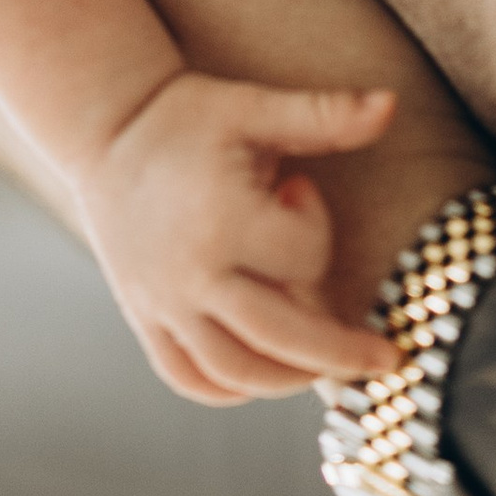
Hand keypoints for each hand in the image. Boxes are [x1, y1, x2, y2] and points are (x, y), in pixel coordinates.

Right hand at [76, 69, 397, 404]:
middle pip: (281, 339)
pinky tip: (260, 376)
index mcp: (223, 220)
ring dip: (291, 379)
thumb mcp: (254, 107)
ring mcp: (163, 303)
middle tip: (385, 359)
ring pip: (237, 373)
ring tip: (326, 370)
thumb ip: (324, 114)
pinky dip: (229, 390)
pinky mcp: (143, 317)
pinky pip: (188, 377)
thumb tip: (390, 104)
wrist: (105, 129)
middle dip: (341, 354)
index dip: (316, 222)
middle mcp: (191, 273)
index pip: (302, 255)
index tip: (296, 187)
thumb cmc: (187, 115)